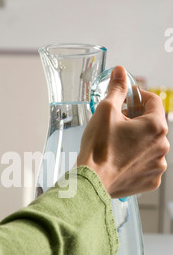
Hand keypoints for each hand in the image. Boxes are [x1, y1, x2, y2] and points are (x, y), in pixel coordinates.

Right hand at [77, 66, 169, 198]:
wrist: (91, 182)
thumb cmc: (98, 149)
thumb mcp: (105, 111)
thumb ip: (117, 89)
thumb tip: (120, 72)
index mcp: (156, 126)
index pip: (153, 101)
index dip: (138, 96)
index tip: (126, 99)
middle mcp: (162, 146)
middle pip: (152, 124)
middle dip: (135, 120)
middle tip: (116, 122)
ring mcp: (157, 165)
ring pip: (149, 145)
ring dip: (136, 140)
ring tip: (116, 143)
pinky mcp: (151, 181)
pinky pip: (146, 164)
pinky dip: (135, 160)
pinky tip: (120, 159)